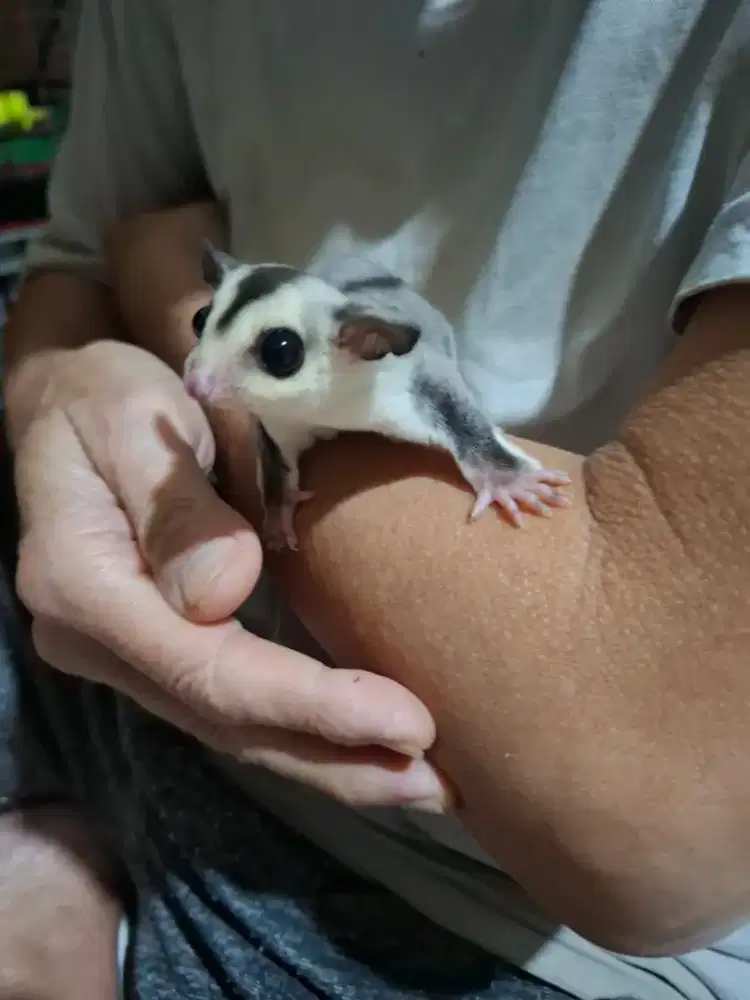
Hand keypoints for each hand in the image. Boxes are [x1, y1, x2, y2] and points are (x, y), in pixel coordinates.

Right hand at [14, 340, 448, 808]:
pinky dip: (303, 730)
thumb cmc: (103, 397)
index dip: (310, 705)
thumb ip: (172, 508)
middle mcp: (102, 644)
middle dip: (335, 759)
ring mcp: (129, 656)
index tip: (408, 723)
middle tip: (437, 787)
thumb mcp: (130, 419)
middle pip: (227, 722)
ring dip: (328, 761)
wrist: (68, 406)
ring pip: (234, 729)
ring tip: (419, 782)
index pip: (211, 671)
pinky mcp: (162, 650)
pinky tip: (362, 744)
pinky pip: (235, 704)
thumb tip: (223, 594)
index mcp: (85, 587)